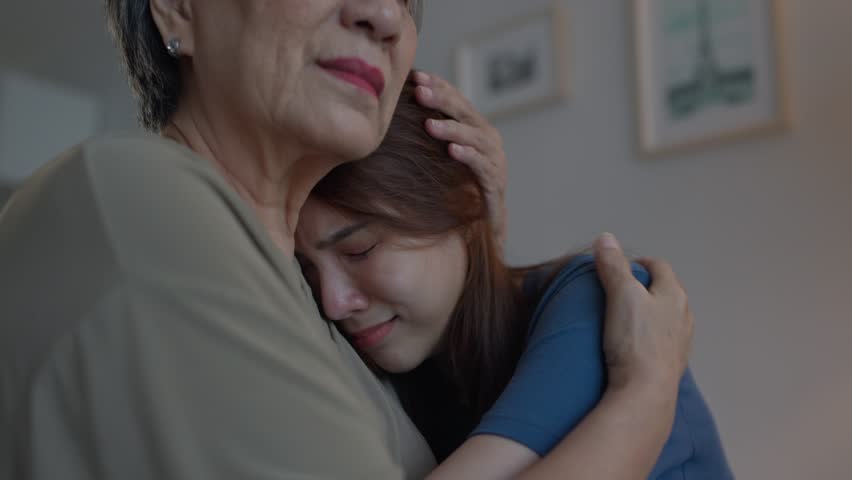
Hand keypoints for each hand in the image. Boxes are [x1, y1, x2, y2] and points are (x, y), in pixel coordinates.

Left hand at [412, 71, 507, 247]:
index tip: (416, 76)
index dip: (439, 86)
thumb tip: (393, 115)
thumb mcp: (441, 155)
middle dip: (442, 100)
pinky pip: (483, 167)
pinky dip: (468, 157)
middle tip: (419, 92)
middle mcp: (488, 140)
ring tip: (429, 125)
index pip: (457, 99)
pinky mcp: (495, 184)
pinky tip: (452, 151)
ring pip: (475, 138)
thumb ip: (429, 134)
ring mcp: (495, 161)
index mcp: (475, 128)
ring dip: (452, 129)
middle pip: (466, 113)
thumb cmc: (457, 187)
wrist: (484, 226)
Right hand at [593, 233, 693, 392]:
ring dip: (649, 313)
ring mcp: (680, 342)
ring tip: (626, 318)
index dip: (639, 262)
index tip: (622, 266)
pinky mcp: (671, 364)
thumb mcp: (620, 295)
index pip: (659, 267)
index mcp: (673, 294)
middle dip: (645, 287)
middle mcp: (683, 316)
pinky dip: (649, 337)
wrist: (645, 392)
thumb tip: (606, 238)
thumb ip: (613, 265)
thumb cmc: (635, 342)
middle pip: (665, 291)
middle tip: (620, 290)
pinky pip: (662, 342)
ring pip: (666, 318)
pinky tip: (634, 345)